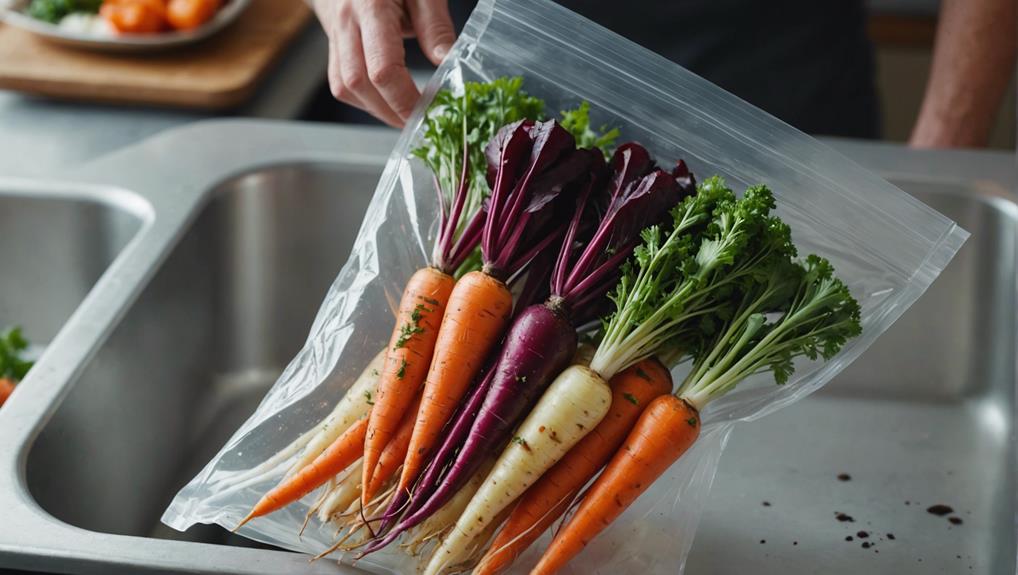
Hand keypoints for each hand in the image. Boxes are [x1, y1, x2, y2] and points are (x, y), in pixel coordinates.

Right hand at [312, 0, 455, 126]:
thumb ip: (434, 25)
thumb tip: (447, 63)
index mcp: (369, 6)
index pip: (382, 67)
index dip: (406, 97)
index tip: (430, 108)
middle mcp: (346, 23)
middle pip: (359, 83)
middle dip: (391, 110)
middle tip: (421, 122)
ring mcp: (335, 35)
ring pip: (345, 87)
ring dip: (376, 109)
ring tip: (405, 116)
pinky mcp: (333, 45)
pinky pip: (341, 82)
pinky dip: (365, 99)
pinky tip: (386, 102)